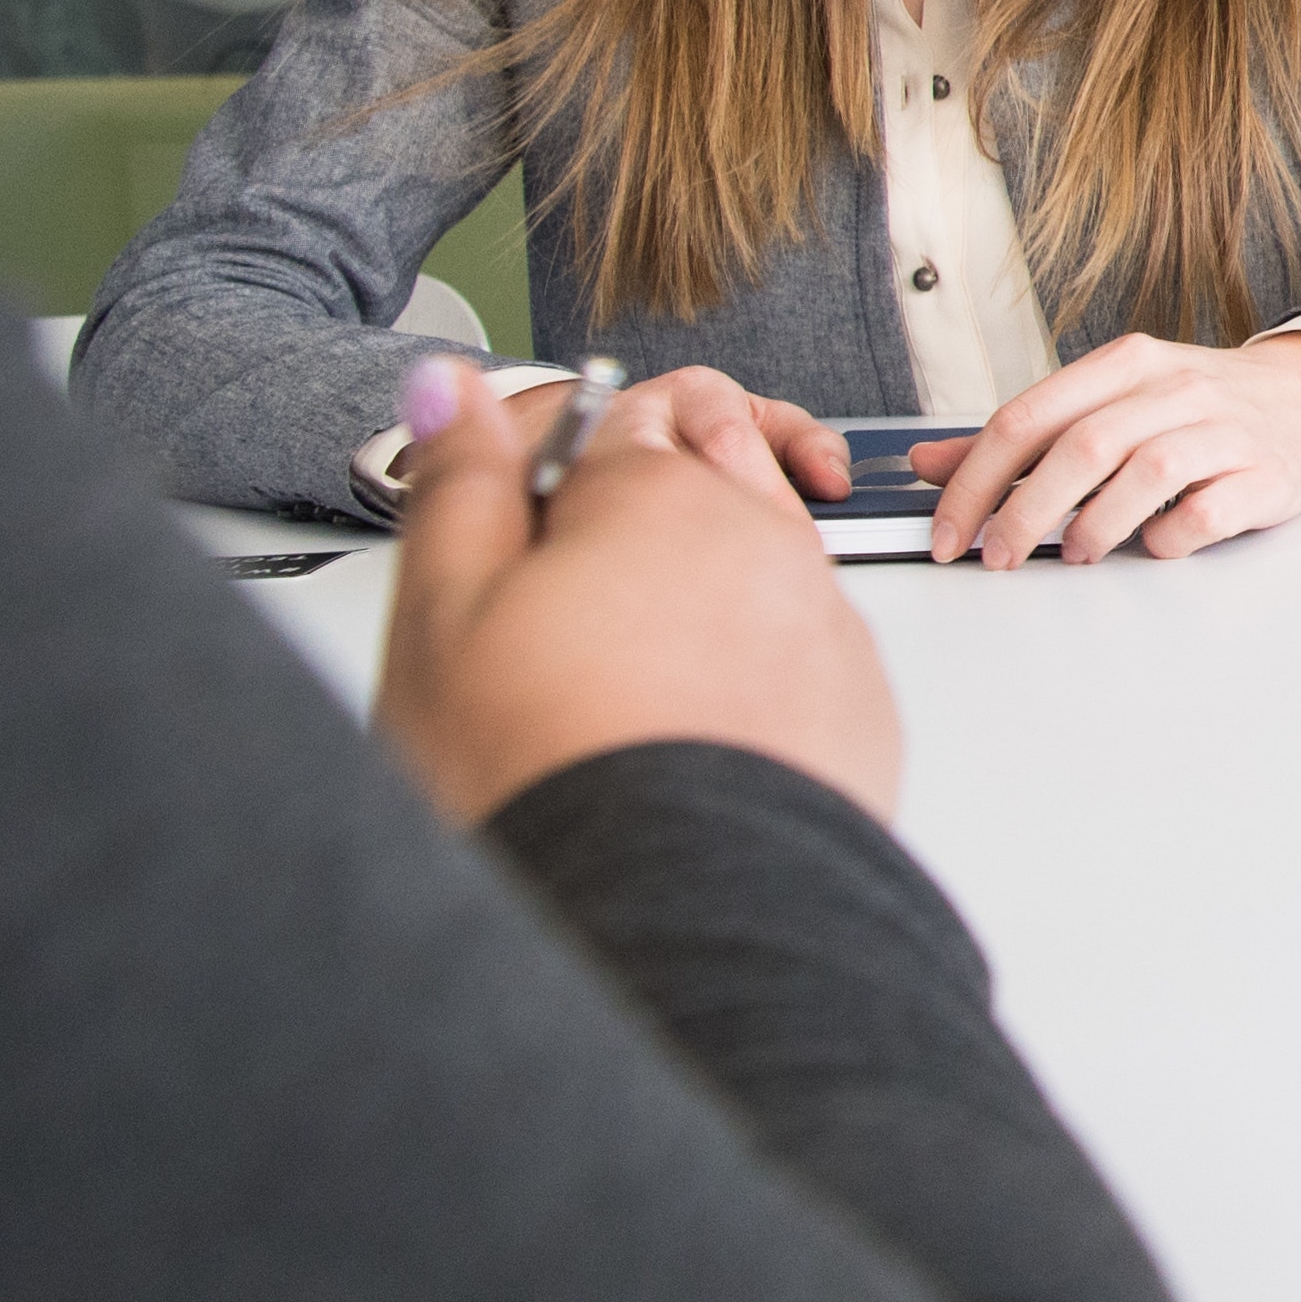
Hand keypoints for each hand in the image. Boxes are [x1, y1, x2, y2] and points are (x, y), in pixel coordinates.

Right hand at [375, 357, 902, 825]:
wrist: (670, 917)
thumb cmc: (545, 768)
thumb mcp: (445, 610)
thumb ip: (460, 479)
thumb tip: (456, 384)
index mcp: (661, 496)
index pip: (619, 424)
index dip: (562, 479)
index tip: (525, 543)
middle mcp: (764, 542)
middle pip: (700, 494)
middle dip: (636, 539)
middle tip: (561, 634)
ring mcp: (823, 623)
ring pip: (752, 576)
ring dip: (694, 609)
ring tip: (616, 696)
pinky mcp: (855, 704)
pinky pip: (794, 660)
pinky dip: (746, 681)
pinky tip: (684, 739)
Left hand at [915, 327, 1300, 566]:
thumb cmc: (1198, 408)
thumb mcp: (1109, 402)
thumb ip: (1023, 436)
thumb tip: (927, 462)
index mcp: (1126, 364)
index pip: (1028, 416)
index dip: (975, 480)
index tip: (949, 531)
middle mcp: (1175, 388)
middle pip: (1082, 446)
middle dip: (1025, 513)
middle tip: (999, 557)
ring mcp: (1226, 429)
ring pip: (1145, 475)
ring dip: (1095, 528)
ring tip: (1078, 554)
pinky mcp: (1266, 474)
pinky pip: (1206, 512)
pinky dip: (1168, 540)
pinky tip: (1154, 547)